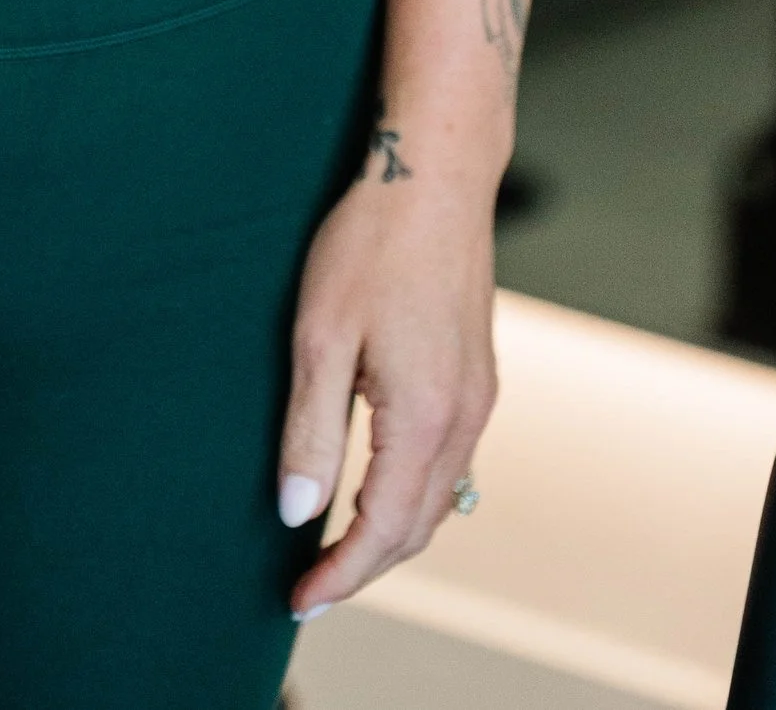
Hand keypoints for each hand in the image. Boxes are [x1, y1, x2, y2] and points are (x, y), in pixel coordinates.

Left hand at [276, 163, 497, 618]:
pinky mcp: (477, 377)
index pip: (384, 529)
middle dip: (365, 565)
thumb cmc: (370, 244)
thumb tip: (297, 513)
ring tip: (337, 549)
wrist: (434, 176)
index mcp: (425, 418)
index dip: (342, 574)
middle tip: (311, 586)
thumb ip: (311, 432)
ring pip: (440, 498)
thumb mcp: (320, 337)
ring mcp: (479, 398)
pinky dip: (414, 494)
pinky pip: (451, 462)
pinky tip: (380, 487)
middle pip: (418, 526)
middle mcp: (464, 419)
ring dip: (391, 532)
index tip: (300, 599)